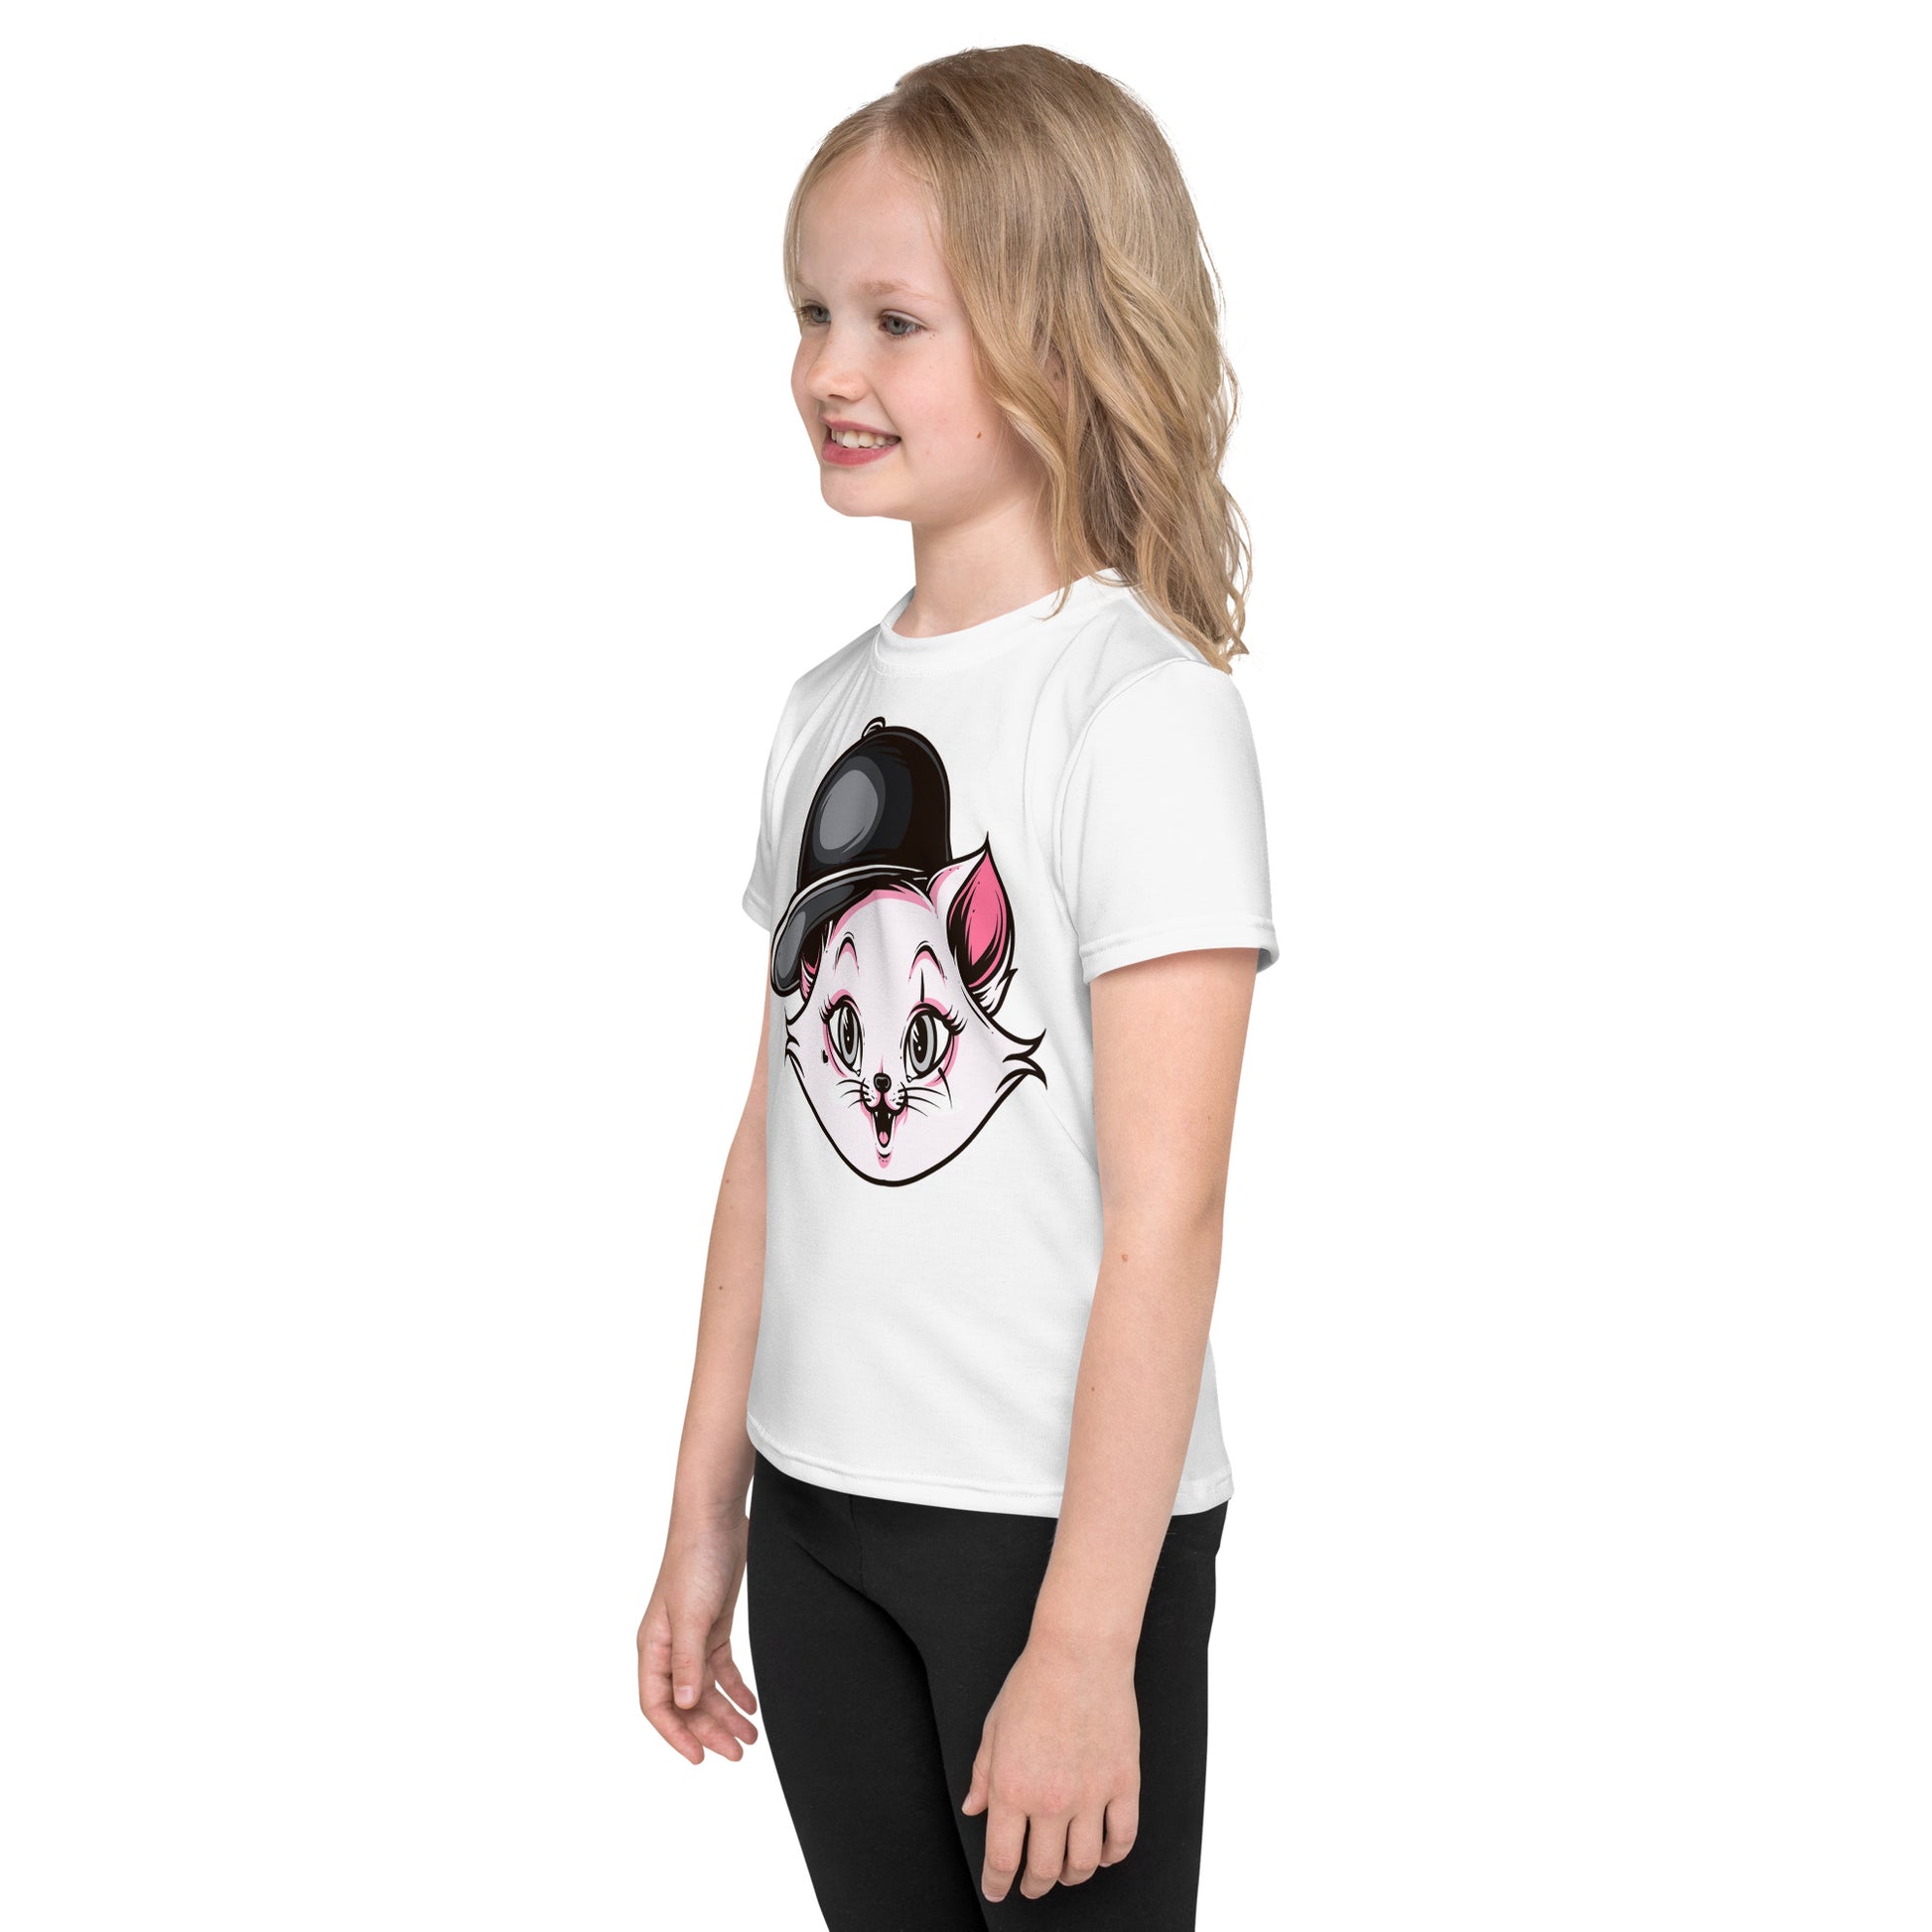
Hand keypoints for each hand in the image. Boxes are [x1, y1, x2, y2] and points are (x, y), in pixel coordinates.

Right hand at [636, 1509, 759, 1764]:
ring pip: (706, 1689)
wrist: (717, 1519)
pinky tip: (750, 1705)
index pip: (657, 1704)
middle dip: (710, 1730)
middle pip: (687, 1702)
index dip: (676, 1734)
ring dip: (726, 1713)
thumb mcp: (691, 1615)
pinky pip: (722, 1668)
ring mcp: (692, 1637)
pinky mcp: (714, 1625)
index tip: (699, 1759)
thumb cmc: (695, 1561)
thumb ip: (687, 1662)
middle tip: (737, 1753)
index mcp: (653, 1647)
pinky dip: (735, 1688)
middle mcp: (669, 1647)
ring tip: (750, 1737)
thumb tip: (686, 1705)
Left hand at [959, 1634, 1139, 1900]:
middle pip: (1044, 1870)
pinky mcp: (1124, 1783)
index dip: (997, 1884)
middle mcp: (1051, 1800)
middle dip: (1033, 1885)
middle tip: (1031, 1885)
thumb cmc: (1033, 1683)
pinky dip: (1111, 1855)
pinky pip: (1122, 1839)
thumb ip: (982, 1774)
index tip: (997, 1890)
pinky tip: (1102, 1853)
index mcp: (1012, 1788)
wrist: (1079, 1653)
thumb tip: (974, 1808)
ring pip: (1083, 1864)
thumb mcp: (993, 1728)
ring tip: (1065, 1872)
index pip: (1002, 1859)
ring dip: (1072, 1876)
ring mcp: (1091, 1795)